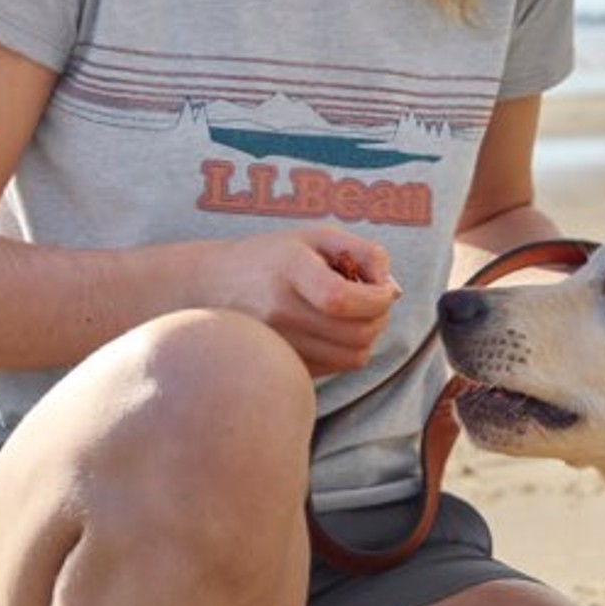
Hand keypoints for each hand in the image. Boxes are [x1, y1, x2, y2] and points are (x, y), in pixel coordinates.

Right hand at [201, 228, 401, 375]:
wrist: (212, 286)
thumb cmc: (273, 256)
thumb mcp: (317, 237)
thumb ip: (365, 252)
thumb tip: (392, 289)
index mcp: (288, 269)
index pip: (343, 299)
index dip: (377, 298)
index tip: (382, 290)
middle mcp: (279, 311)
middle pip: (357, 334)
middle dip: (379, 318)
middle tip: (372, 301)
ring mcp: (278, 343)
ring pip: (352, 357)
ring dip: (366, 337)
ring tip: (353, 315)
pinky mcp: (281, 363)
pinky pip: (335, 368)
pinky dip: (345, 350)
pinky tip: (332, 329)